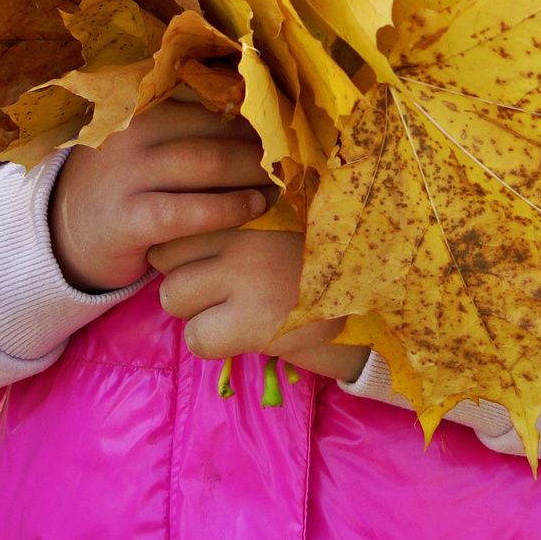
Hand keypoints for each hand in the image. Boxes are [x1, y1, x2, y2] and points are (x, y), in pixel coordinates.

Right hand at [47, 94, 272, 293]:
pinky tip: (255, 209)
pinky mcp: (128, 218)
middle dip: (263, 145)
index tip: (290, 124)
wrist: (67, 231)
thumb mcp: (150, 143)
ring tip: (283, 183)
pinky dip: (229, 209)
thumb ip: (192, 124)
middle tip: (296, 158)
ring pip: (209, 164)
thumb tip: (265, 109)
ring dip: (254, 174)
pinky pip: (190, 212)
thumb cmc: (128, 182)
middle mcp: (133, 131)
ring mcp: (127, 174)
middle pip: (217, 130)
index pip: (212, 99)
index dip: (257, 113)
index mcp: (144, 105)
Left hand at [146, 228, 369, 383]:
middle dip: (185, 273)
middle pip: (166, 254)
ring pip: (173, 296)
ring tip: (232, 309)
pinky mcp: (253, 322)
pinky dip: (212, 341)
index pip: (181, 215)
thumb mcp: (282, 216)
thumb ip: (238, 208)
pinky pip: (196, 337)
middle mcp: (245, 230)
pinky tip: (242, 334)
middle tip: (221, 286)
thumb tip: (177, 214)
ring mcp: (247, 275)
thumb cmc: (320, 259)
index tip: (211, 253)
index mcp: (251, 198)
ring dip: (195, 309)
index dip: (188, 241)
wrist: (374, 301)